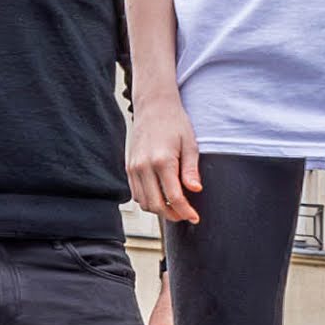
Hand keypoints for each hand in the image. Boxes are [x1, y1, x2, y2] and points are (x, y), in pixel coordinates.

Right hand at [126, 96, 202, 225]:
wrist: (153, 107)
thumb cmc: (174, 122)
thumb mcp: (190, 143)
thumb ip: (191, 169)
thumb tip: (195, 190)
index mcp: (162, 160)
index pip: (174, 196)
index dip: (186, 211)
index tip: (194, 217)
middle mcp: (144, 166)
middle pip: (156, 205)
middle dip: (172, 215)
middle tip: (185, 214)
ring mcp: (134, 168)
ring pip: (143, 202)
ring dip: (159, 210)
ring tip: (174, 207)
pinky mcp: (129, 167)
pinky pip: (135, 193)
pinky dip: (147, 200)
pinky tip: (160, 196)